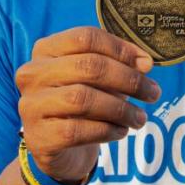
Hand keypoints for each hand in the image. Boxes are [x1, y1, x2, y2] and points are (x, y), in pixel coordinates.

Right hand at [15, 27, 159, 182]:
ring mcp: (31, 105)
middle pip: (88, 65)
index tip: (146, 64)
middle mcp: (33, 73)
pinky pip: (78, 130)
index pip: (85, 37)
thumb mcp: (101, 78)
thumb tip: (145, 63)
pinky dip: (106, 130)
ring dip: (120, 108)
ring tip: (140, 118)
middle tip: (153, 93)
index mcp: (46, 49)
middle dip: (128, 79)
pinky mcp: (38, 137)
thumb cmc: (82, 102)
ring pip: (82, 98)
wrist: (58, 148)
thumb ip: (121, 64)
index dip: (120, 48)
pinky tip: (120, 131)